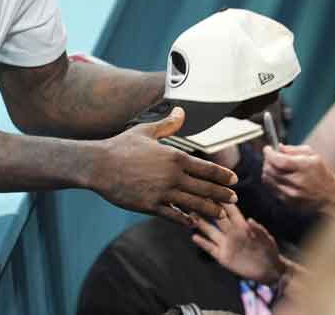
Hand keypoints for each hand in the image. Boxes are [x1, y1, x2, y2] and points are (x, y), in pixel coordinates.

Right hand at [92, 107, 237, 225]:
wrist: (99, 165)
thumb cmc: (121, 146)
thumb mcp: (146, 131)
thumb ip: (168, 125)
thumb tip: (181, 111)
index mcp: (175, 157)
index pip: (206, 168)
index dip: (222, 175)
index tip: (234, 180)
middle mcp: (172, 176)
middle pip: (205, 188)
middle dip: (222, 194)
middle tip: (235, 199)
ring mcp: (162, 192)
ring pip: (193, 204)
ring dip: (210, 210)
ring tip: (221, 214)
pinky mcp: (149, 206)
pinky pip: (172, 215)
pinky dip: (184, 219)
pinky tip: (192, 223)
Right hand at [191, 204, 284, 283]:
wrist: (269, 270)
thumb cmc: (270, 251)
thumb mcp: (267, 240)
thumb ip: (259, 230)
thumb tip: (250, 220)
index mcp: (243, 226)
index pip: (230, 211)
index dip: (223, 201)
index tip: (214, 190)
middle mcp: (232, 233)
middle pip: (217, 218)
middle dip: (208, 208)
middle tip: (196, 198)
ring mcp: (227, 244)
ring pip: (211, 231)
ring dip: (201, 223)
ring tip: (191, 215)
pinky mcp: (223, 257)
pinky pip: (210, 248)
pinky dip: (202, 242)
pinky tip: (194, 237)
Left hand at [261, 144, 334, 212]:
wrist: (330, 197)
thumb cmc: (321, 174)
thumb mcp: (313, 156)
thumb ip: (294, 150)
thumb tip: (279, 147)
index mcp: (304, 168)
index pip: (279, 161)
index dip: (269, 154)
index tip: (267, 149)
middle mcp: (297, 182)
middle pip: (270, 170)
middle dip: (267, 160)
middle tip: (270, 156)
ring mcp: (291, 194)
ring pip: (268, 179)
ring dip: (268, 170)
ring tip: (275, 167)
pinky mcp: (287, 202)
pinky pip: (271, 189)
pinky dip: (272, 181)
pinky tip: (280, 177)